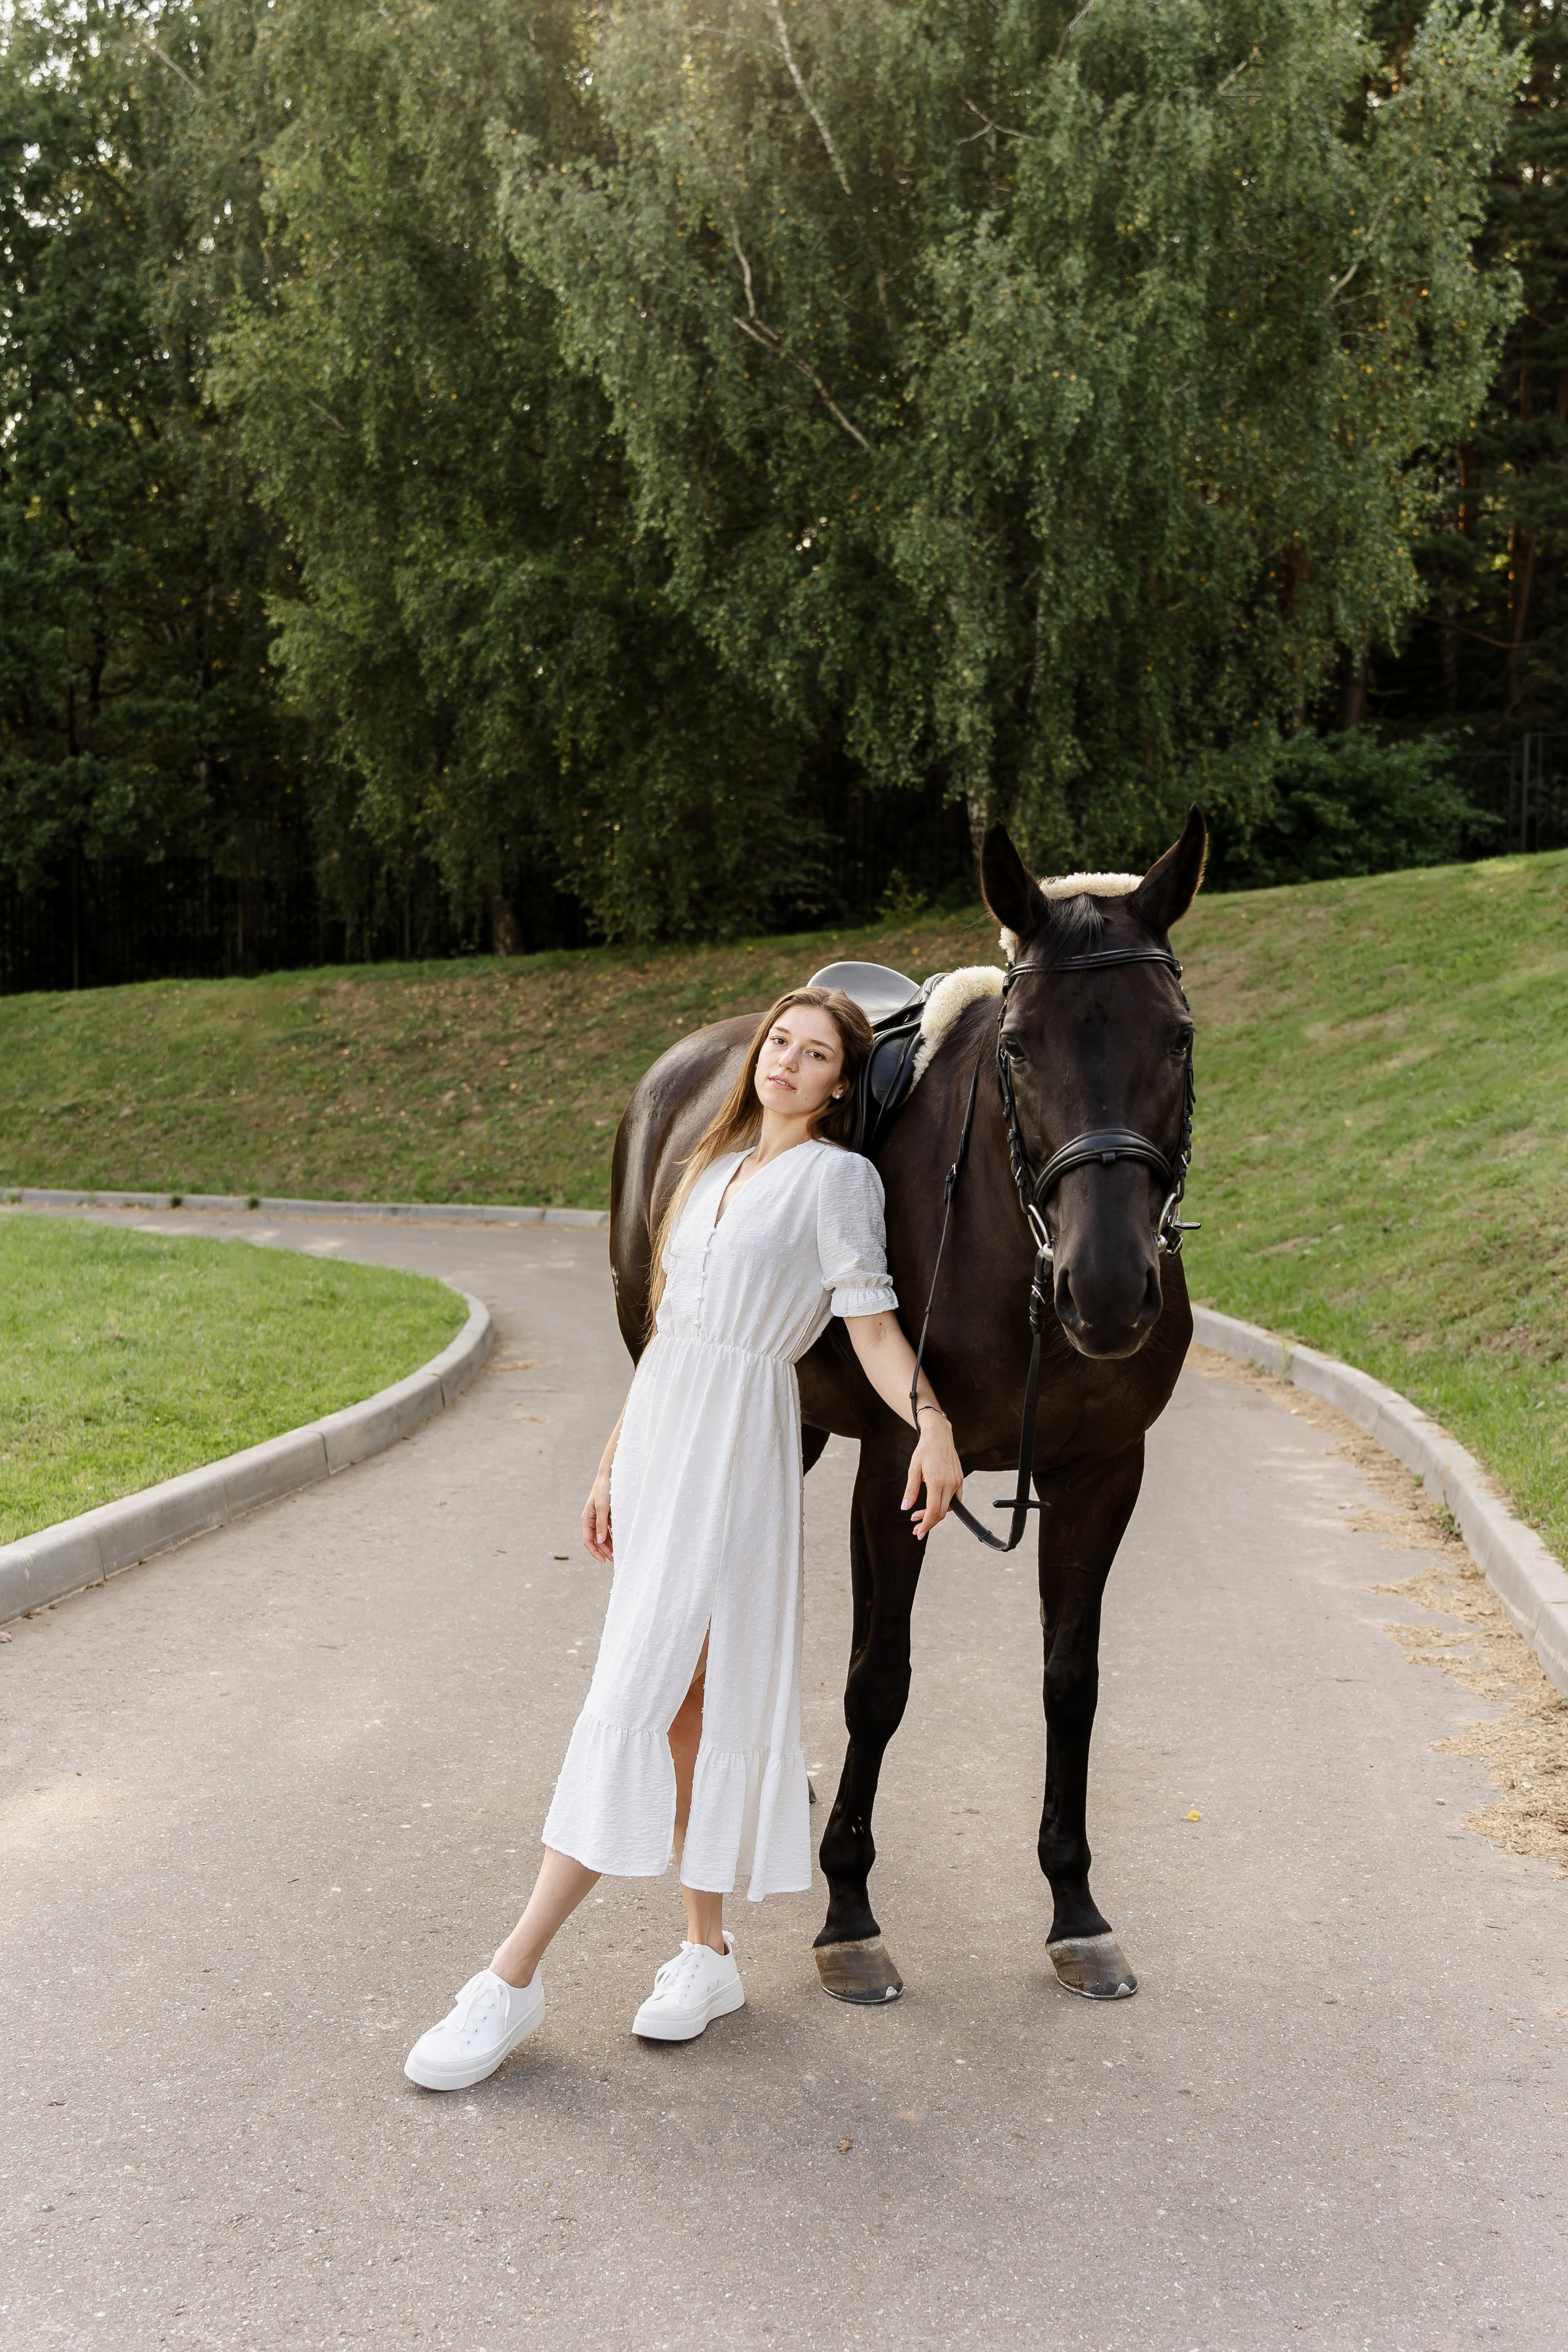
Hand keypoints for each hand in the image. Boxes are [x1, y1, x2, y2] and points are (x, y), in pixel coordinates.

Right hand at [581, 1472, 612, 1561]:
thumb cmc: (603, 1490)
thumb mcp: (602, 1507)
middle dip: (604, 1551)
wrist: (609, 1477)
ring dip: (609, 1545)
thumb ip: (601, 1524)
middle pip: (597, 1541)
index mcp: (587, 1520)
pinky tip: (620, 1541)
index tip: (603, 1561)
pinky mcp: (606, 1516)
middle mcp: (592, 1521)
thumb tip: (599, 1541)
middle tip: (615, 1559)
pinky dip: (614, 1536)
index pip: (588, 1541)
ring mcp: (599, 1519)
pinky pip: (609, 1530)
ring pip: (603, 1536)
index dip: (595, 1552)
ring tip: (618, 1553)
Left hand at [902, 1414, 962, 1541]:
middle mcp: (950, 1483)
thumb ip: (911, 1490)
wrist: (939, 1435)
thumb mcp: (913, 1469)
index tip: (919, 1532)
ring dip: (935, 1514)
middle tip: (916, 1528)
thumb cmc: (925, 1450)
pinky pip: (955, 1499)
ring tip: (920, 1515)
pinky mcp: (960, 1479)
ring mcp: (957, 1482)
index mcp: (937, 1482)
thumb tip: (905, 1508)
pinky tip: (934, 1505)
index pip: (933, 1511)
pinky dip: (944, 1506)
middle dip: (929, 1523)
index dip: (926, 1524)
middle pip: (942, 1513)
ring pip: (949, 1507)